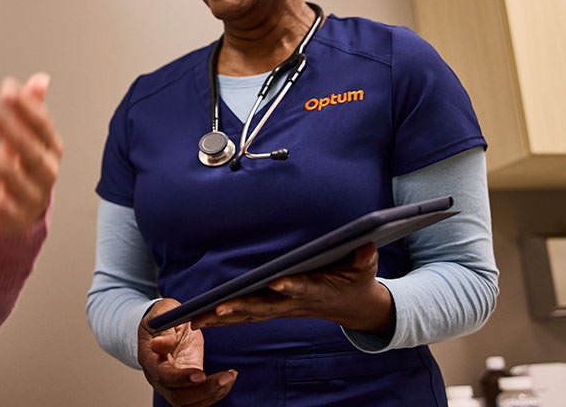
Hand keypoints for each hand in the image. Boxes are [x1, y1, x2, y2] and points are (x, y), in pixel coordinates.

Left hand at [0, 73, 62, 234]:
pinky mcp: (14, 216)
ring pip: (12, 177)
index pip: (42, 125)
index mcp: (52, 149)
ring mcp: (31, 195)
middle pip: (28, 148)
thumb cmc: (24, 167)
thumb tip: (42, 78)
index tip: (6, 88)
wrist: (25, 212)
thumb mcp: (29, 139)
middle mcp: (46, 172)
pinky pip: (0, 206)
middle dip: (6, 128)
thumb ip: (31, 110)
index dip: (26, 107)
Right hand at [138, 299, 236, 406]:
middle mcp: (159, 377)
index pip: (162, 375)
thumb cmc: (163, 317)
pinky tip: (229, 378)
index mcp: (150, 358)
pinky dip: (216, 393)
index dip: (180, 378)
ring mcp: (173, 384)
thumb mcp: (162, 313)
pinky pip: (200, 399)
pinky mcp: (187, 386)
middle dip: (203, 391)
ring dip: (213, 394)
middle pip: (177, 397)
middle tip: (225, 377)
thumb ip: (163, 329)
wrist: (165, 326)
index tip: (200, 374)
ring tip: (230, 376)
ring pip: (190, 403)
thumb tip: (159, 344)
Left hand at [190, 242, 393, 334]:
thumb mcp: (365, 269)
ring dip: (224, 318)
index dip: (290, 286)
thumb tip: (368, 244)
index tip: (276, 282)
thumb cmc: (357, 283)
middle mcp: (295, 303)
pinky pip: (247, 316)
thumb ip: (365, 258)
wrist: (355, 309)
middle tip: (218, 308)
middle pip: (266, 307)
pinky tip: (203, 320)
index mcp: (317, 290)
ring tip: (197, 319)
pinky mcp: (275, 310)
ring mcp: (283, 309)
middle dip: (242, 308)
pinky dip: (225, 319)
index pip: (302, 288)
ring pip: (250, 315)